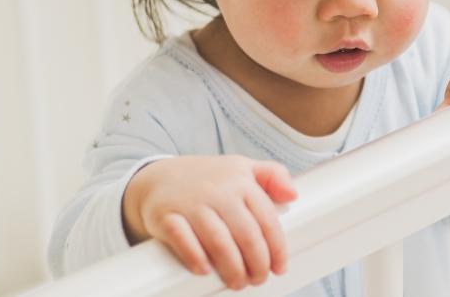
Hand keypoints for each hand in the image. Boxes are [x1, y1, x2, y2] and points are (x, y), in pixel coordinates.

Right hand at [122, 156, 297, 289]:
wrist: (156, 178)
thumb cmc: (207, 179)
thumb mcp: (242, 168)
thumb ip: (273, 175)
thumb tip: (293, 195)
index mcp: (241, 181)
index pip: (266, 219)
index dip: (277, 248)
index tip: (279, 267)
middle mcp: (218, 191)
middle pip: (246, 234)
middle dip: (257, 263)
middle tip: (258, 279)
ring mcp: (191, 203)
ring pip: (218, 241)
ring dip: (232, 268)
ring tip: (238, 282)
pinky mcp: (165, 216)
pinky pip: (182, 239)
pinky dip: (195, 258)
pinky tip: (205, 271)